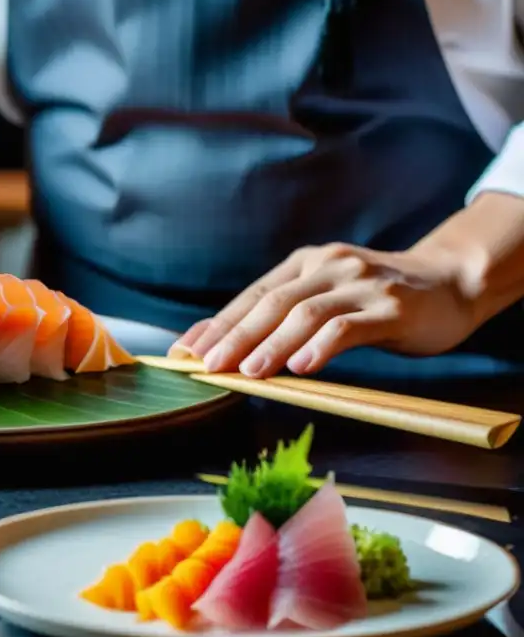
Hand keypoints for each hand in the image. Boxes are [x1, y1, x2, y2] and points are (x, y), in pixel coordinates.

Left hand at [172, 242, 477, 377]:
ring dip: (271, 344)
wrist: (450, 282)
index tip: (186, 350)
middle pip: (271, 303)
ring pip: (304, 314)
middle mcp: (328, 266)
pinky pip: (348, 326)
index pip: (253, 295)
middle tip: (207, 365)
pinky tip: (301, 367)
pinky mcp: (391, 307)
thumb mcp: (328, 297)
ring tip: (246, 372)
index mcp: (305, 263)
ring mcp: (360, 284)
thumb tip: (234, 350)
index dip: (218, 323)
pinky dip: (320, 346)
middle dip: (234, 336)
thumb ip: (287, 316)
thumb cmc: (378, 299)